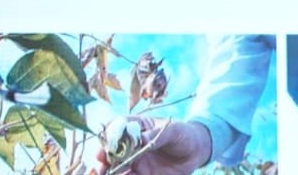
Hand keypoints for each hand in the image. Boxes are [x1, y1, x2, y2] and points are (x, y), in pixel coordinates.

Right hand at [97, 116, 212, 174]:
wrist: (196, 151)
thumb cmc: (184, 134)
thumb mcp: (174, 131)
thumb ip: (157, 135)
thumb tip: (141, 138)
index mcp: (136, 127)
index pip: (117, 128)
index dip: (110, 136)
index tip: (107, 145)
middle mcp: (131, 144)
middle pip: (112, 150)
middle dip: (104, 157)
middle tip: (101, 164)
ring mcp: (134, 160)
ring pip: (116, 166)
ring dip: (109, 170)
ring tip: (105, 174)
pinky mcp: (141, 173)